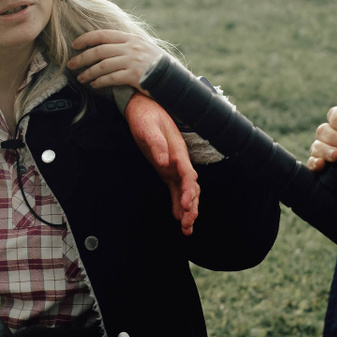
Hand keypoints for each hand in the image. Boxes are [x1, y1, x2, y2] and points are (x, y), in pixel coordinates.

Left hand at [68, 30, 160, 90]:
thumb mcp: (144, 48)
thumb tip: (109, 46)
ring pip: (102, 65)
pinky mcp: (134, 76)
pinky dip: (100, 81)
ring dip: (88, 72)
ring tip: (81, 78)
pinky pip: (111, 78)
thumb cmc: (157, 64)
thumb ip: (128, 45)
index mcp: (131, 39)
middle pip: (99, 51)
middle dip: (82, 58)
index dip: (87, 39)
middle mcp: (130, 47)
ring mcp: (132, 61)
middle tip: (71, 64)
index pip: (103, 35)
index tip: (75, 44)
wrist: (174, 77)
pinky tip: (94, 85)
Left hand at [124, 90, 199, 234]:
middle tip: (188, 223)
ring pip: (186, 191)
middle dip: (192, 206)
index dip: (189, 190)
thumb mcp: (148, 127)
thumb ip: (156, 143)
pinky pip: (175, 190)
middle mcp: (179, 161)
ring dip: (188, 209)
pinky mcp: (167, 170)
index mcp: (178, 151)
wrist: (144, 108)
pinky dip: (179, 204)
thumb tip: (163, 160)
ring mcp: (174, 167)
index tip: (188, 205)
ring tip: (187, 229)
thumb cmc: (147, 116)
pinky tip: (178, 218)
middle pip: (191, 187)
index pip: (188, 174)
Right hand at [303, 103, 336, 193]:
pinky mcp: (326, 171)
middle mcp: (335, 137)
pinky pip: (311, 163)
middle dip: (335, 138)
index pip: (335, 114)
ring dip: (324, 150)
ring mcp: (328, 153)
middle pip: (323, 130)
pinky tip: (321, 164)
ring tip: (336, 156)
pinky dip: (313, 163)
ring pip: (316, 146)